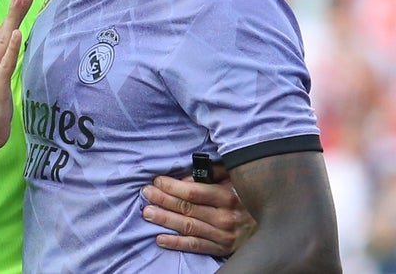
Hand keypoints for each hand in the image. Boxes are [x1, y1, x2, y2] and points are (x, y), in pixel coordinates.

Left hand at [141, 164, 256, 255]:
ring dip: (165, 220)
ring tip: (147, 213)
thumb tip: (189, 175)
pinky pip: (196, 246)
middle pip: (187, 208)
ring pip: (188, 227)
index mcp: (228, 196)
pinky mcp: (223, 249)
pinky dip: (177, 243)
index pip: (193, 191)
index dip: (172, 186)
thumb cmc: (250, 195)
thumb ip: (215, 173)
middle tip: (146, 194)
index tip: (156, 181)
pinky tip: (160, 238)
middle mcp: (225, 217)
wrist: (276, 225)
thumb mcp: (237, 178)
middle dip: (163, 200)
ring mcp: (223, 235)